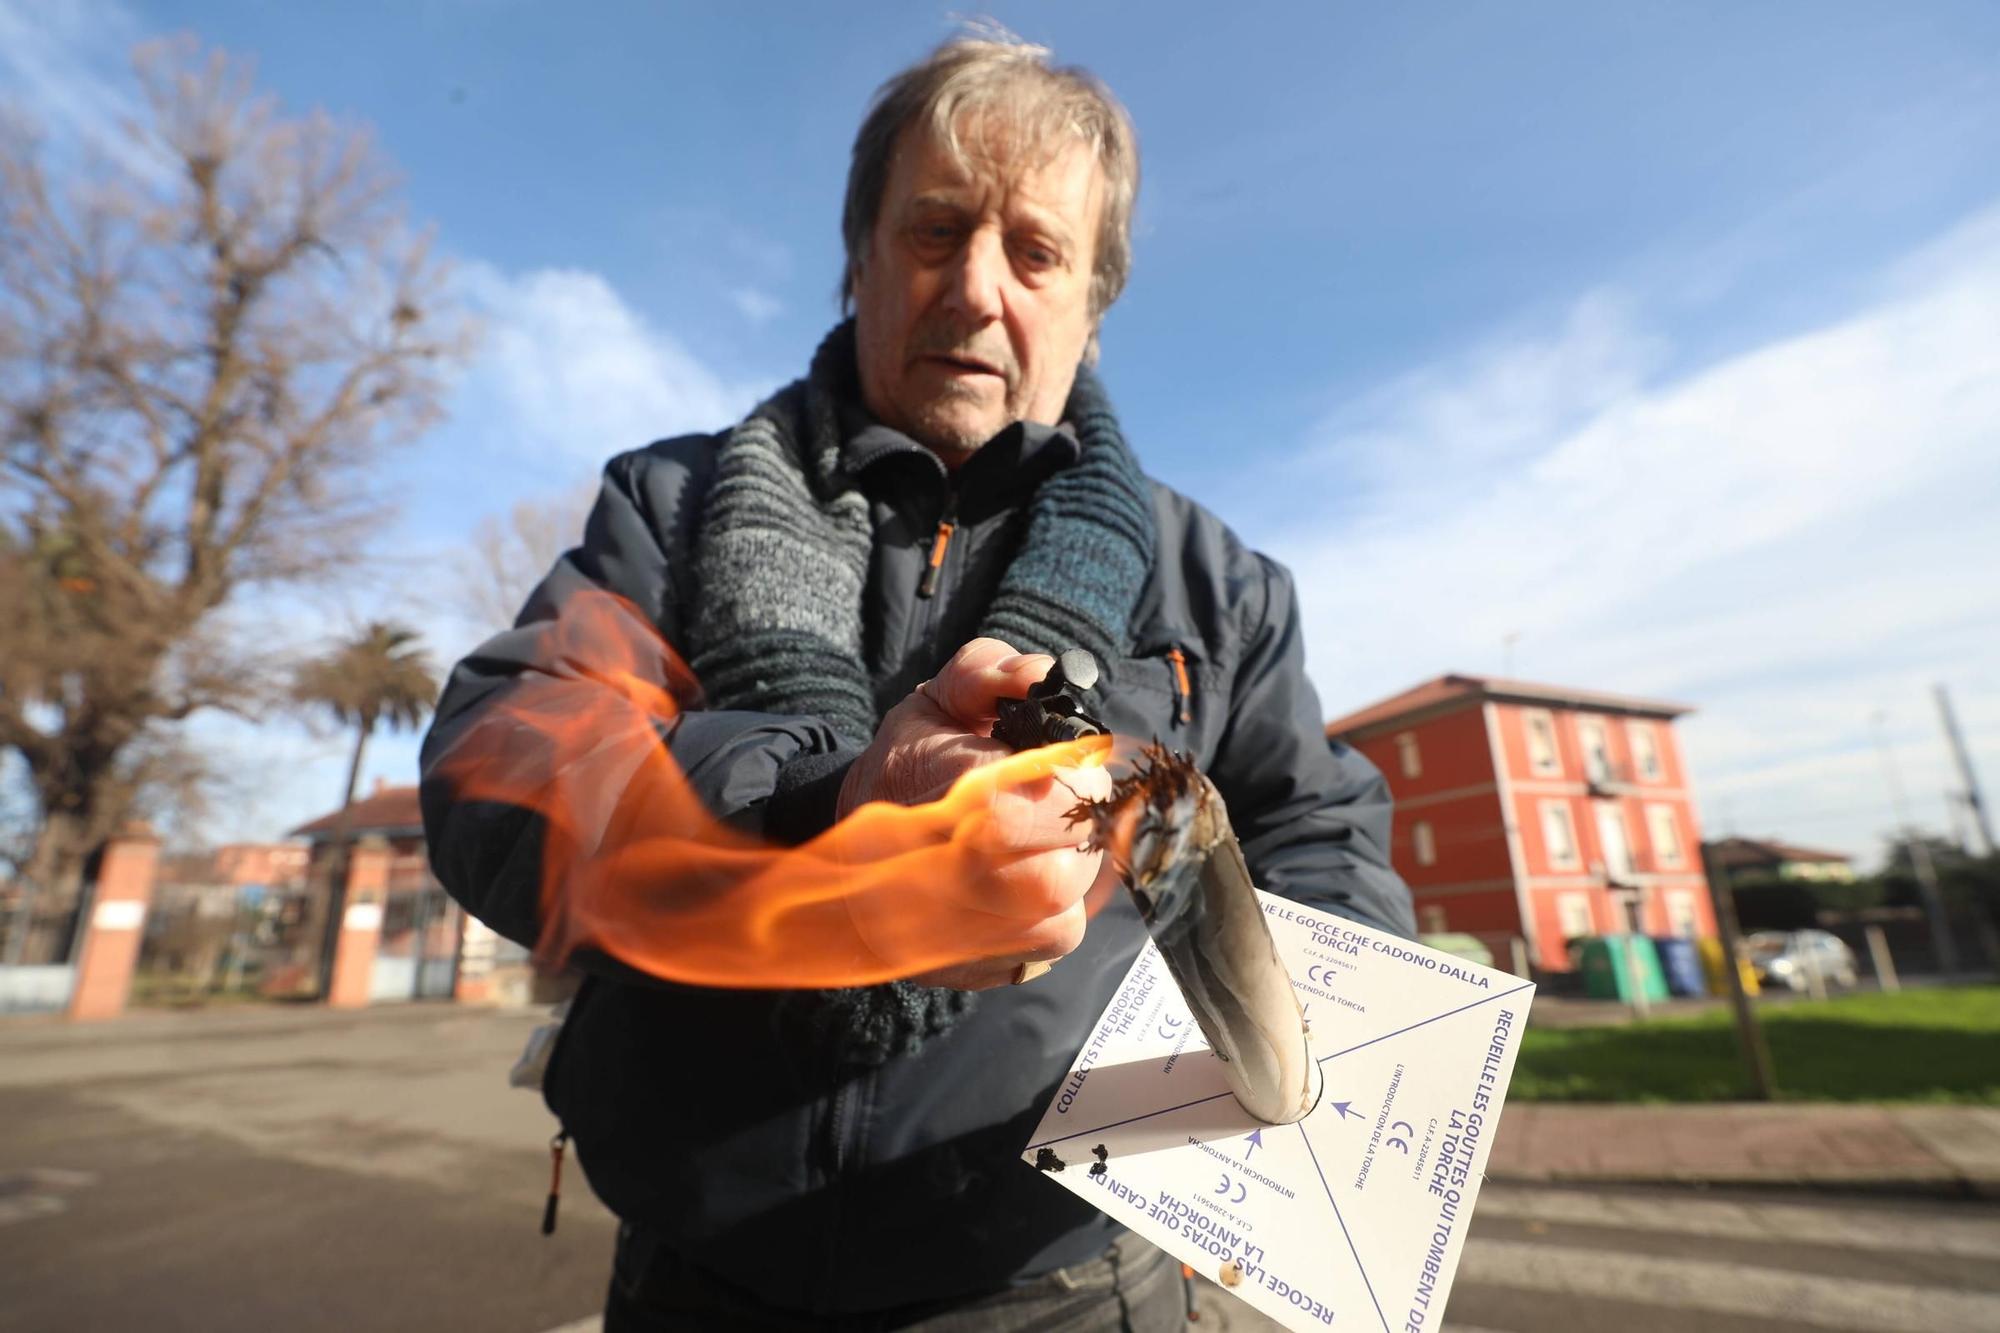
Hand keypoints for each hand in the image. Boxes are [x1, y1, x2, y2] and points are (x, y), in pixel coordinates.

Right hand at [838, 638, 1111, 989]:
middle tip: (1065, 799)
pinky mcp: (976, 966)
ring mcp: (955, 933)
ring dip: (1071, 865)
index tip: (1069, 765)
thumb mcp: (937, 702)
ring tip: (1044, 835)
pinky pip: (1052, 941)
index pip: (1016, 813)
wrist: (851, 852)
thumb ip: (987, 672)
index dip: (1068, 787)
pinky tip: (1032, 872)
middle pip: (1049, 877)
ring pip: (1058, 911)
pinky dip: (1058, 905)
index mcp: (930, 801)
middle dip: (1077, 829)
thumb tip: (1039, 675)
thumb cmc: (908, 767)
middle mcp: (939, 880)